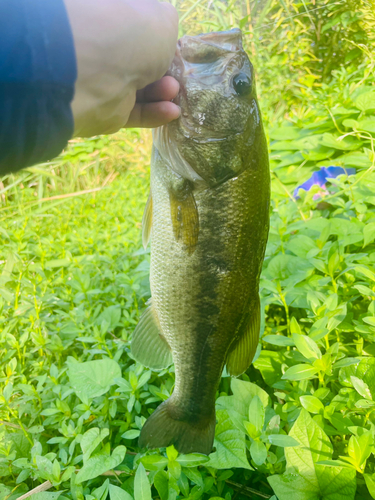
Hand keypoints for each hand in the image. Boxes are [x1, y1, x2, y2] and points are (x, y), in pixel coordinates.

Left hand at [64, 0, 178, 136]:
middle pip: (137, 60)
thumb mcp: (161, 18)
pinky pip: (134, 111)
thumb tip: (161, 33)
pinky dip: (153, 112)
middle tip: (174, 72)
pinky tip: (171, 112)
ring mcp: (101, 80)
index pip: (132, 26)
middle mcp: (101, 47)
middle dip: (160, 67)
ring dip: (160, 90)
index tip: (171, 44)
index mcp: (106, 16)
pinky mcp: (105, 109)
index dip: (153, 34)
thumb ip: (165, 25)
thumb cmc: (131, 34)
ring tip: (172, 90)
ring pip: (137, 87)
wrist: (98, 72)